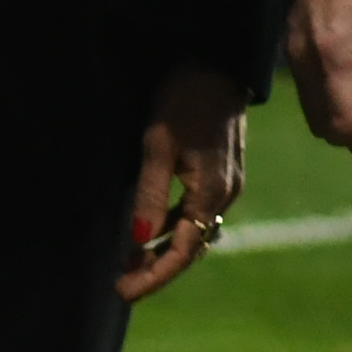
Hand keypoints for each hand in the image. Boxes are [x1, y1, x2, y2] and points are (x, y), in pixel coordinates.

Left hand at [117, 65, 246, 301]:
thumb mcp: (158, 146)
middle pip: (194, 245)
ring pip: (196, 229)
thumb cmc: (184, 98)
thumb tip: (139, 242)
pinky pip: (199, 211)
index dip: (154, 276)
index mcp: (214, 191)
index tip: (122, 292)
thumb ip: (150, 196)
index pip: (184, 250)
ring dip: (165, 247)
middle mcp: (227, 193)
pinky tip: (152, 226)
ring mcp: (229, 181)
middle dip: (158, 267)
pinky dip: (174, 225)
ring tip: (130, 259)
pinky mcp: (224, 169)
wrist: (219, 59)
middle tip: (122, 284)